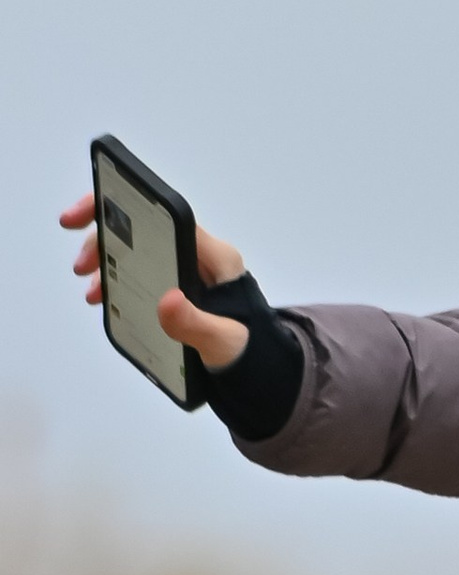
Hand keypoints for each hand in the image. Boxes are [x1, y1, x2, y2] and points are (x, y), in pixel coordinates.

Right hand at [61, 192, 250, 369]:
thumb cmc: (249, 350)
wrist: (260, 368)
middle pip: (145, 230)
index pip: (167, 215)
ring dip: (107, 263)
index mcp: (216, 259)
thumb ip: (195, 324)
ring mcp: (187, 272)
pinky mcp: (177, 288)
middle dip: (105, 240)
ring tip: (92, 289)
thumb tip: (167, 299)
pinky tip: (104, 296)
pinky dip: (117, 280)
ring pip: (138, 251)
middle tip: (82, 266)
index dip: (124, 205)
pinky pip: (141, 273)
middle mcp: (201, 258)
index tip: (89, 212)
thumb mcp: (224, 342)